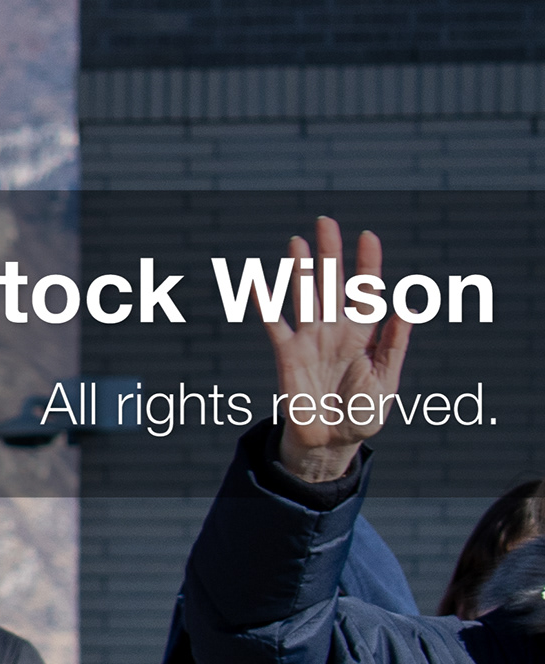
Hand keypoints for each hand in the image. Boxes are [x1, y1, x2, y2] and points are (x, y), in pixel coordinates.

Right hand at [265, 215, 411, 483]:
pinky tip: (257, 282)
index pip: (366, 292)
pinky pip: (274, 324)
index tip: (368, 236)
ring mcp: (309, 340)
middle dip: (330, 253)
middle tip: (327, 221)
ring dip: (300, 269)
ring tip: (297, 241)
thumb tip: (406, 309)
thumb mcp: (386, 380)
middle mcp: (335, 330)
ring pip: (304, 296)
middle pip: (332, 283)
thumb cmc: (364, 414)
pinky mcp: (287, 354)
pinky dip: (264, 303)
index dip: (368, 264)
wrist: (331, 442)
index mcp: (363, 334)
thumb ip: (393, 345)